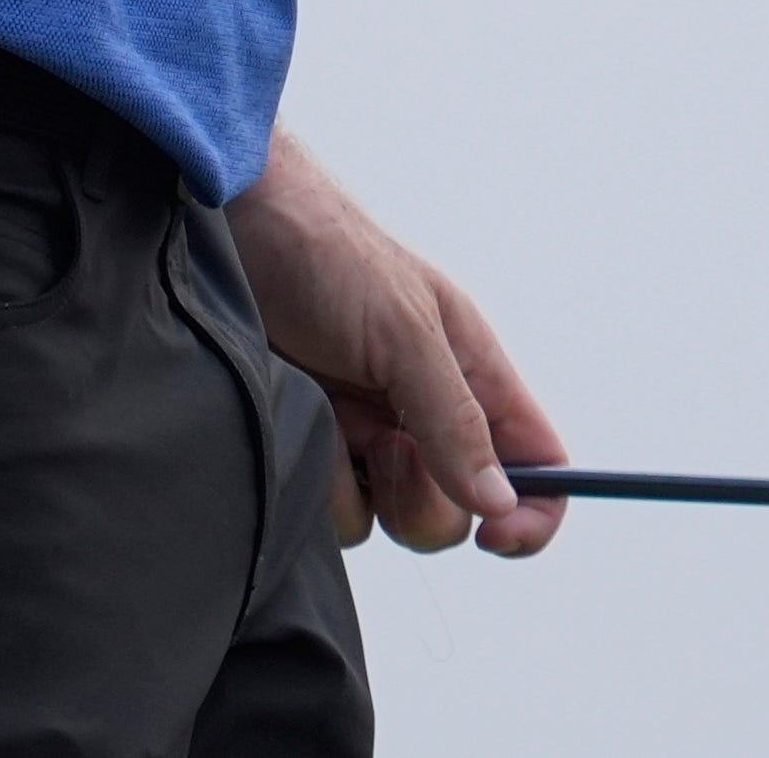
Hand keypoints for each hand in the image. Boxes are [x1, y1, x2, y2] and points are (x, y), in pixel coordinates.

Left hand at [221, 131, 568, 557]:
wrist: (231, 233)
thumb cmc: (329, 253)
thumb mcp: (404, 331)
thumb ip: (454, 419)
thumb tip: (500, 502)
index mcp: (472, 376)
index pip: (537, 463)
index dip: (533, 510)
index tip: (496, 534)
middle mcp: (427, 414)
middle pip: (459, 511)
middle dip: (425, 499)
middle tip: (385, 444)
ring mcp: (368, 435)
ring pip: (391, 521)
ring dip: (363, 486)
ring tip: (334, 417)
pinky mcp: (317, 448)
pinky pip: (333, 509)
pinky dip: (317, 482)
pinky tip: (301, 421)